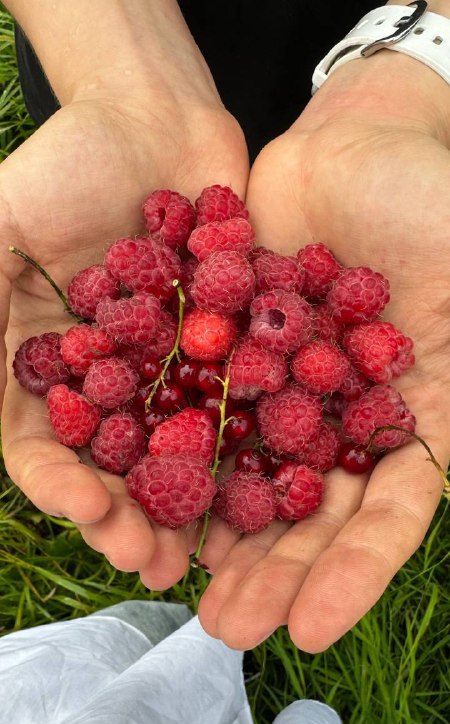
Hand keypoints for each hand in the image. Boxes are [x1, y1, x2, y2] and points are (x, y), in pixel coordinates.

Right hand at [0, 10, 247, 586]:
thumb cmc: (65, 166)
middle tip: (155, 564)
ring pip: (175, 456)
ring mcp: (169, 375)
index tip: (86, 513)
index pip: (41, 447)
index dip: (59, 487)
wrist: (154, 121)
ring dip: (186, 507)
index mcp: (47, 371)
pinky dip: (247, 448)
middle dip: (128, 518)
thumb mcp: (0, 228)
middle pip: (112, 470)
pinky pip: (235, 408)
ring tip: (204, 553)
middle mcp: (107, 387)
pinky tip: (265, 486)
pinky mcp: (226, 354)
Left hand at [197, 51, 449, 651]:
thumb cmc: (437, 204)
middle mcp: (342, 416)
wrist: (366, 140)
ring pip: (248, 468)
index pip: (389, 515)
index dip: (354, 574)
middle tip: (225, 629)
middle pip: (307, 509)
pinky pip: (203, 401)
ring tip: (171, 581)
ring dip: (213, 526)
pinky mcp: (234, 347)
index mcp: (409, 418)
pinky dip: (174, 443)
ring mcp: (284, 385)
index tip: (309, 631)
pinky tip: (140, 488)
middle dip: (271, 569)